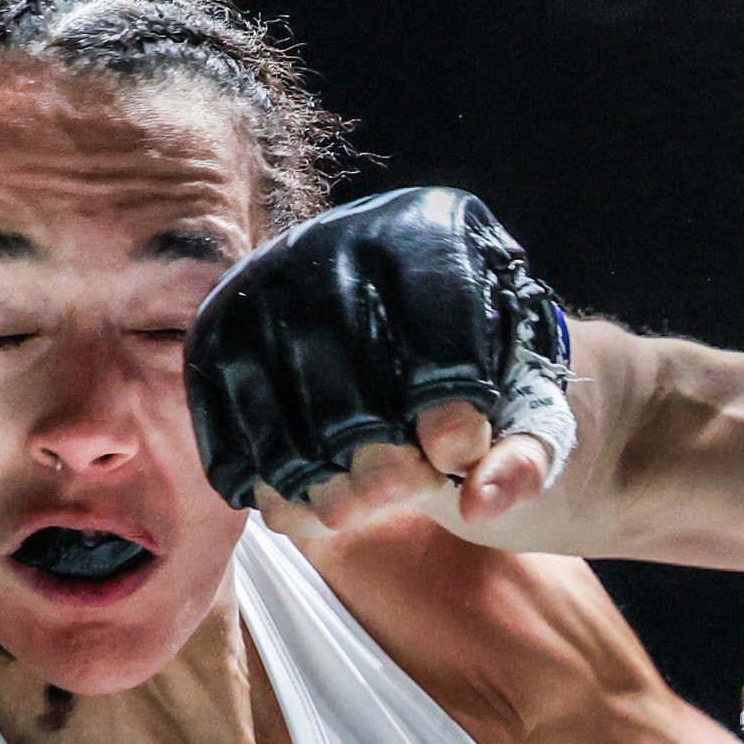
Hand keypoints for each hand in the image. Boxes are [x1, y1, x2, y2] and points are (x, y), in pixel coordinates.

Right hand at [183, 186, 573, 534]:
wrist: (397, 323)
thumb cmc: (476, 369)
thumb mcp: (524, 399)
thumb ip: (525, 457)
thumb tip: (482, 505)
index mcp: (433, 233)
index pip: (438, 339)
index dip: (448, 421)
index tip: (458, 459)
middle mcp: (336, 240)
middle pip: (347, 374)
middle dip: (381, 461)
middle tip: (408, 492)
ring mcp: (264, 282)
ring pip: (278, 406)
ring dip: (319, 483)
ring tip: (359, 509)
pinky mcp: (217, 332)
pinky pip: (224, 421)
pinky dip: (264, 481)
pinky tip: (304, 502)